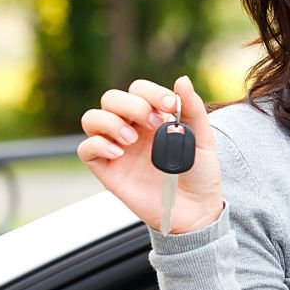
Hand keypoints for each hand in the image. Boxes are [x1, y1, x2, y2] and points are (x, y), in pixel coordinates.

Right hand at [77, 75, 224, 232]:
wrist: (196, 209)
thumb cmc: (199, 173)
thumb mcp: (202, 139)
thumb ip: (193, 110)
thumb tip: (182, 80)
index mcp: (154, 116)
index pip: (139, 89)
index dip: (151, 92)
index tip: (170, 105)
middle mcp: (132, 128)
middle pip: (111, 98)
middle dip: (131, 105)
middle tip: (155, 124)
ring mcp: (117, 147)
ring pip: (92, 118)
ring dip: (110, 122)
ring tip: (132, 139)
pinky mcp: (107, 169)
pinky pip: (86, 149)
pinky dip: (99, 145)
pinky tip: (120, 153)